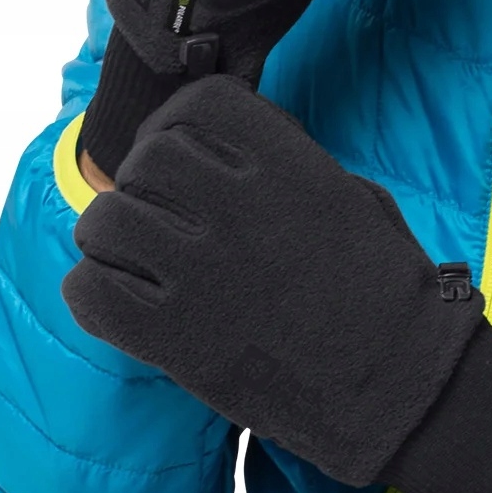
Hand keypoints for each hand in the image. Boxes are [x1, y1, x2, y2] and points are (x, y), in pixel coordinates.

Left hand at [61, 74, 491, 492]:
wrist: (401, 390)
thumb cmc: (389, 294)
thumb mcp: (354, 198)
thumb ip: (286, 165)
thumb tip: (223, 152)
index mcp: (291, 167)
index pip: (201, 102)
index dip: (180, 122)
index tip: (180, 150)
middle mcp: (241, 208)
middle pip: (147, 157)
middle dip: (144, 180)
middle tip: (158, 213)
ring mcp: (204, 273)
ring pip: (106, 220)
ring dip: (111, 236)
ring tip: (133, 258)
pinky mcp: (177, 339)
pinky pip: (90, 291)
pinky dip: (92, 292)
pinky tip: (119, 302)